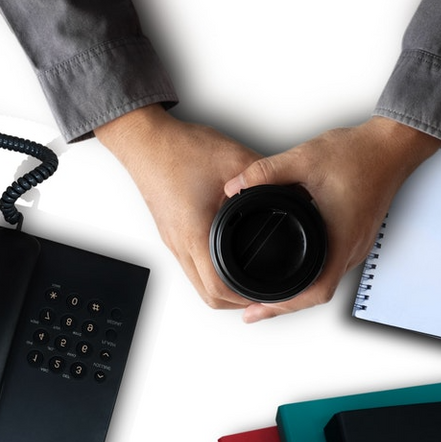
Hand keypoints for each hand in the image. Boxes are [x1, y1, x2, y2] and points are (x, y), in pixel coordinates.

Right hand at [94, 106, 259, 309]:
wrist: (143, 138)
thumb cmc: (178, 148)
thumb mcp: (234, 161)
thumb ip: (267, 179)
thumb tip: (297, 192)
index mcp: (194, 233)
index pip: (218, 288)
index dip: (245, 299)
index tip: (268, 297)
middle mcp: (179, 243)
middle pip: (208, 296)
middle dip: (238, 303)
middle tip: (265, 296)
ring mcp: (171, 240)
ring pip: (198, 283)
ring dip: (223, 290)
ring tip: (250, 282)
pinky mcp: (170, 232)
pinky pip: (192, 266)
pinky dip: (211, 273)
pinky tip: (229, 261)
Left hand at [221, 117, 440, 321]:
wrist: (391, 149)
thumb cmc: (359, 156)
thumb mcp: (303, 159)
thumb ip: (264, 172)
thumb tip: (233, 186)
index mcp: (340, 239)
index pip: (315, 292)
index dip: (284, 307)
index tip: (256, 312)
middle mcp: (352, 249)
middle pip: (319, 293)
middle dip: (285, 304)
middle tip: (254, 308)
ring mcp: (357, 245)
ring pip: (326, 281)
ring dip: (300, 290)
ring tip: (270, 291)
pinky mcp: (357, 237)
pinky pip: (332, 265)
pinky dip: (311, 273)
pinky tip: (295, 266)